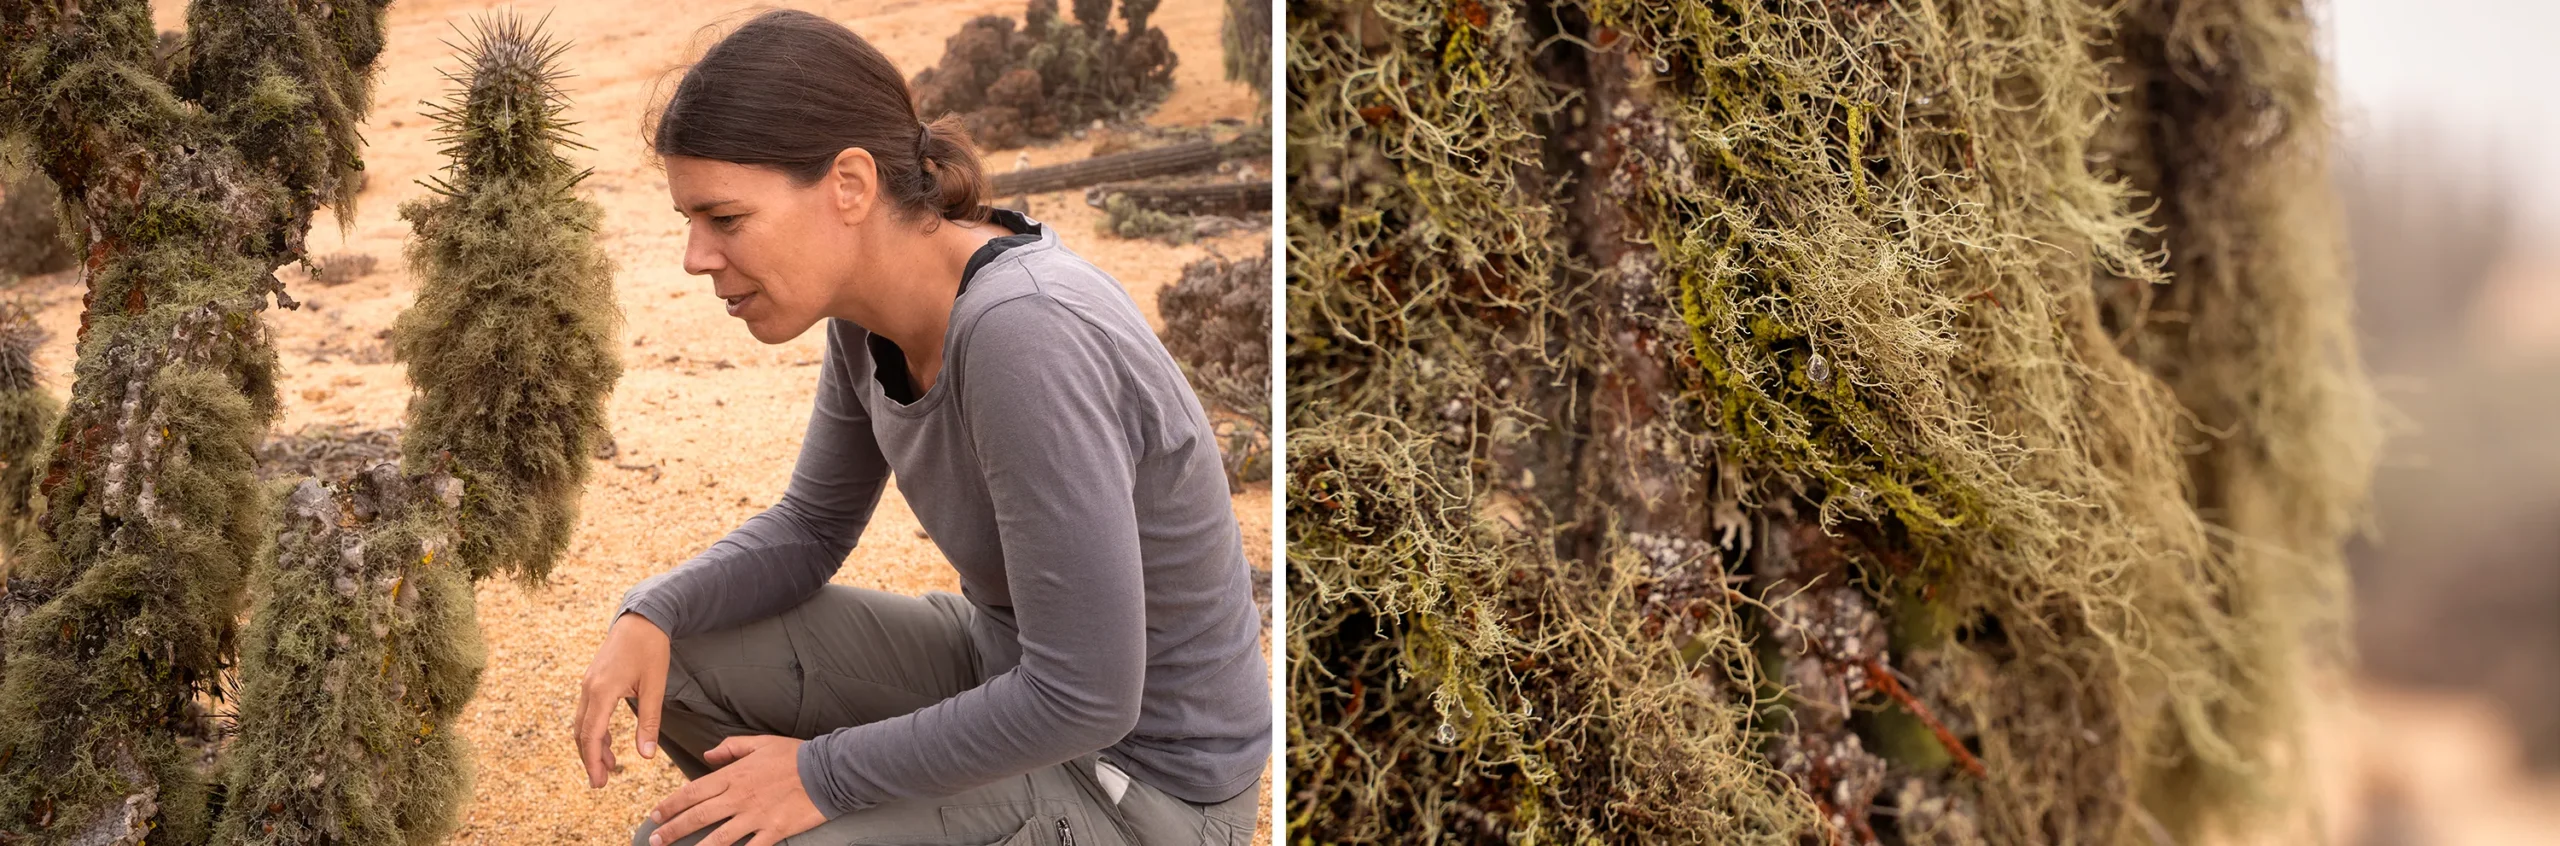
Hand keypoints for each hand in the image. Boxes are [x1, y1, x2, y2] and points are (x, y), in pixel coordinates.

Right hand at [576, 612, 672, 787]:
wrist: (642, 618)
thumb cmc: (651, 649)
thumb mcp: (655, 687)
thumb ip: (650, 722)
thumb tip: (646, 756)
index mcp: (603, 691)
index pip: (592, 735)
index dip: (593, 761)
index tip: (599, 783)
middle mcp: (589, 688)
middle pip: (582, 733)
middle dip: (590, 759)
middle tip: (601, 783)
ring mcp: (588, 683)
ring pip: (583, 723)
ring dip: (592, 746)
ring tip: (608, 767)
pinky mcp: (593, 680)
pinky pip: (588, 711)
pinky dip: (595, 730)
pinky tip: (608, 743)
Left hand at [647, 735, 828, 845]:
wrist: (828, 769)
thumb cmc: (795, 755)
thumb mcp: (760, 742)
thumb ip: (731, 748)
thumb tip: (708, 755)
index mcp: (734, 775)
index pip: (693, 791)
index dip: (671, 805)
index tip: (655, 815)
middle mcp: (740, 797)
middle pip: (698, 816)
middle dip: (672, 829)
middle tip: (655, 840)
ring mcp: (756, 816)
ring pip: (717, 838)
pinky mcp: (773, 831)